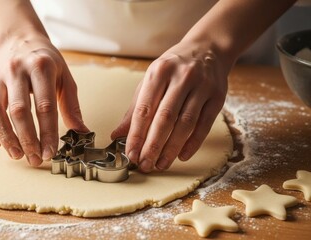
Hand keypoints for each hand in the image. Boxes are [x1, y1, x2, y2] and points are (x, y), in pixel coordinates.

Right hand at [0, 35, 87, 165]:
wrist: (21, 41)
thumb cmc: (47, 62)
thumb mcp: (65, 78)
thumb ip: (71, 105)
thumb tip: (81, 132)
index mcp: (41, 68)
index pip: (45, 106)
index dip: (47, 132)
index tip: (51, 152)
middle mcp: (17, 71)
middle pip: (19, 111)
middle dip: (27, 139)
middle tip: (35, 159)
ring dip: (6, 137)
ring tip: (17, 155)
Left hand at [112, 41, 229, 172]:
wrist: (208, 48)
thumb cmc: (174, 67)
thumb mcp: (151, 80)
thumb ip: (135, 108)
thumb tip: (117, 134)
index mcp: (158, 72)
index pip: (144, 109)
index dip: (136, 135)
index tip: (131, 154)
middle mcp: (181, 78)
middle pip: (165, 119)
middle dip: (153, 146)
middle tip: (145, 164)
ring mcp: (202, 87)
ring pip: (185, 124)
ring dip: (172, 148)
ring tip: (161, 164)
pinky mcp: (217, 96)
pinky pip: (204, 124)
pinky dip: (193, 143)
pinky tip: (182, 155)